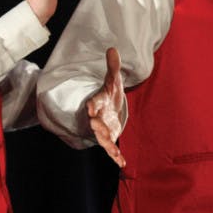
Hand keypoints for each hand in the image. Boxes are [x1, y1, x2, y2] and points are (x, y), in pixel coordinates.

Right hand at [85, 47, 125, 167]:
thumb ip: (113, 66)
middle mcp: (98, 118)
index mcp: (98, 102)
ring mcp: (103, 130)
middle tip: (95, 127)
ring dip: (106, 145)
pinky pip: (111, 149)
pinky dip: (115, 156)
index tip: (90, 108)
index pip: (93, 103)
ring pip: (102, 139)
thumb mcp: (114, 80)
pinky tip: (122, 163)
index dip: (92, 105)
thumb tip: (113, 48)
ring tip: (113, 152)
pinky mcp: (110, 138)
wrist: (110, 107)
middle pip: (95, 123)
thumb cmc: (110, 93)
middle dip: (96, 126)